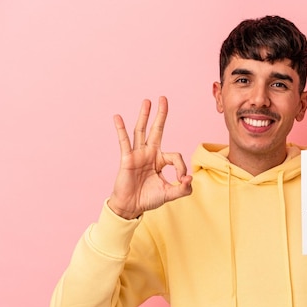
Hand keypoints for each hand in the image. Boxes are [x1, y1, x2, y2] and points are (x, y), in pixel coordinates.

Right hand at [108, 96, 192, 218]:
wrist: (131, 207)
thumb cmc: (149, 199)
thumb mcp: (170, 194)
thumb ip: (183, 189)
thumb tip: (189, 179)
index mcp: (160, 160)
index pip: (175, 157)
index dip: (181, 168)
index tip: (181, 180)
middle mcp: (149, 154)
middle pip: (156, 130)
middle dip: (161, 115)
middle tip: (163, 98)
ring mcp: (138, 155)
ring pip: (141, 131)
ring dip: (144, 116)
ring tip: (147, 101)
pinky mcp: (127, 159)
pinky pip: (124, 141)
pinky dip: (120, 129)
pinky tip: (117, 117)